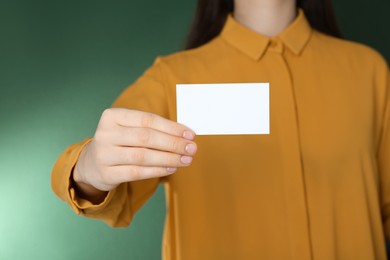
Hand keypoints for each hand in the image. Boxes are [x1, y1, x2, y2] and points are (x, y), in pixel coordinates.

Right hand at [73, 108, 196, 193]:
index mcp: (112, 116)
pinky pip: (136, 172)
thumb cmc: (121, 142)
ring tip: (186, 160)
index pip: (147, 119)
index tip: (190, 134)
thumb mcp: (130, 129)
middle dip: (173, 143)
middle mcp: (105, 134)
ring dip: (168, 158)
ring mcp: (104, 154)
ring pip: (142, 156)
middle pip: (145, 137)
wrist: (92, 164)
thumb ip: (154, 129)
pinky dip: (157, 170)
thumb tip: (186, 134)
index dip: (171, 127)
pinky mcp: (106, 174)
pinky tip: (171, 168)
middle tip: (192, 148)